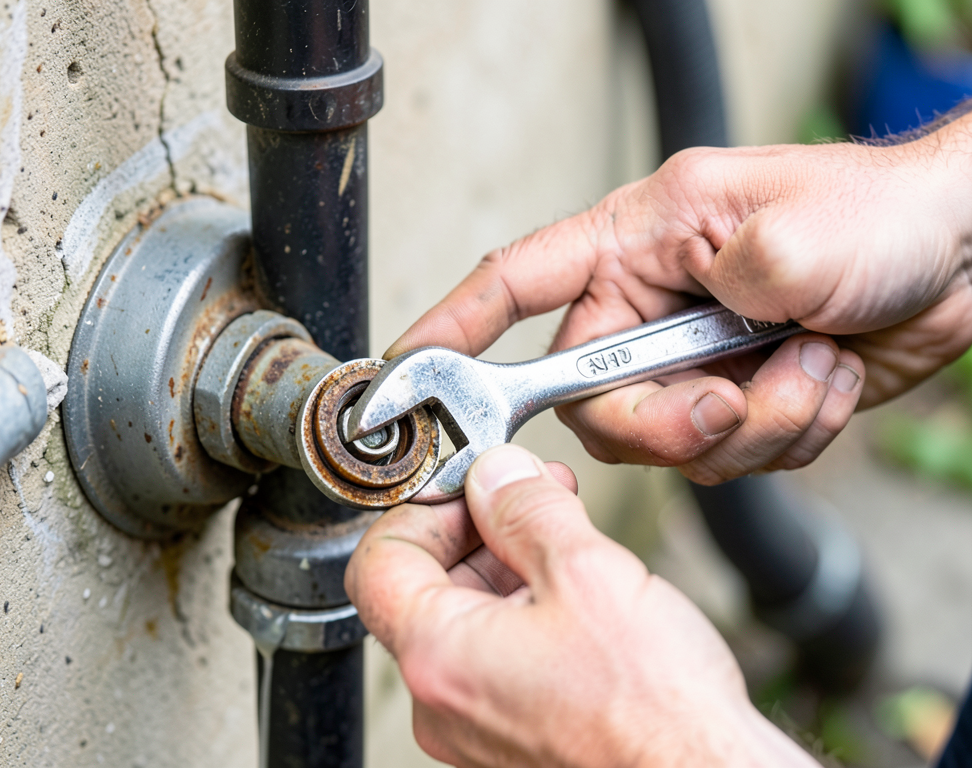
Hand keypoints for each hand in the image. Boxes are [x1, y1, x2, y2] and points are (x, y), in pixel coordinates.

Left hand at [346, 444, 817, 767]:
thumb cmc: (654, 711)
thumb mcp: (586, 572)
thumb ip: (525, 508)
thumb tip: (494, 473)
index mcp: (438, 656)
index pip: (379, 559)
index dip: (425, 507)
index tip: (473, 485)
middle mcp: (441, 700)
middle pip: (425, 586)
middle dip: (478, 528)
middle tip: (530, 493)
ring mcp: (474, 725)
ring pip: (465, 620)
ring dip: (508, 565)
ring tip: (565, 535)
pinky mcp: (511, 737)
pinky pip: (495, 657)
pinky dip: (524, 610)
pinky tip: (576, 589)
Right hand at [386, 120, 971, 482]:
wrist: (962, 256)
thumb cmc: (879, 211)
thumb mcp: (797, 232)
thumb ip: (715, 292)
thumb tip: (667, 360)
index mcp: (640, 243)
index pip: (519, 281)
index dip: (454, 325)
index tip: (406, 368)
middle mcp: (652, 305)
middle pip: (594, 404)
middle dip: (668, 422)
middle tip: (732, 399)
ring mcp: (693, 359)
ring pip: (669, 444)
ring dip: (756, 424)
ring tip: (811, 364)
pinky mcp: (738, 400)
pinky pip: (731, 459)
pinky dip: (791, 433)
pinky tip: (827, 377)